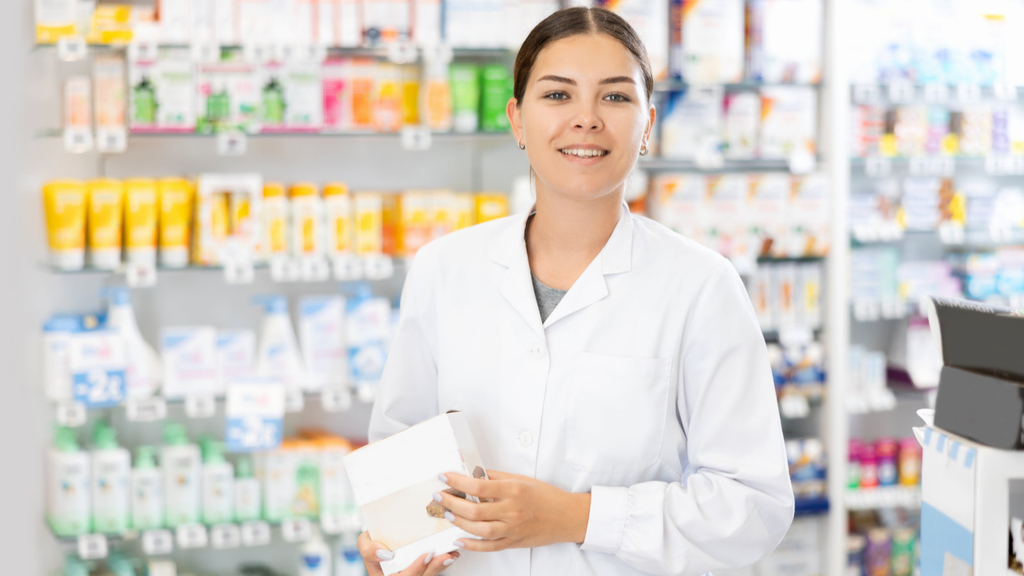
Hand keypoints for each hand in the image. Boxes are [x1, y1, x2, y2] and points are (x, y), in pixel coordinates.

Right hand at [357, 531, 460, 575]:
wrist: (382, 536)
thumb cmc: (374, 542)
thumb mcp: (364, 542)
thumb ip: (368, 548)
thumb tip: (384, 553)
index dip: (415, 569)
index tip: (426, 555)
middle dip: (433, 568)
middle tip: (443, 555)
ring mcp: (414, 574)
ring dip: (441, 566)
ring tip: (450, 555)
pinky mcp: (424, 569)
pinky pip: (435, 570)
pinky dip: (444, 562)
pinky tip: (452, 554)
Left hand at [435, 470, 590, 551]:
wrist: (566, 516)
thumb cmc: (545, 496)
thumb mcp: (521, 479)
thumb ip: (496, 477)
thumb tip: (473, 473)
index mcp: (513, 490)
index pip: (479, 486)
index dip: (458, 482)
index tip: (444, 477)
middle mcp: (512, 510)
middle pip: (474, 510)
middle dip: (451, 502)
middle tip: (439, 496)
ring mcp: (512, 529)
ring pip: (479, 530)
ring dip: (458, 522)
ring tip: (447, 513)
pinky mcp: (513, 542)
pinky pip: (489, 547)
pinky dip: (472, 545)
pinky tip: (459, 539)